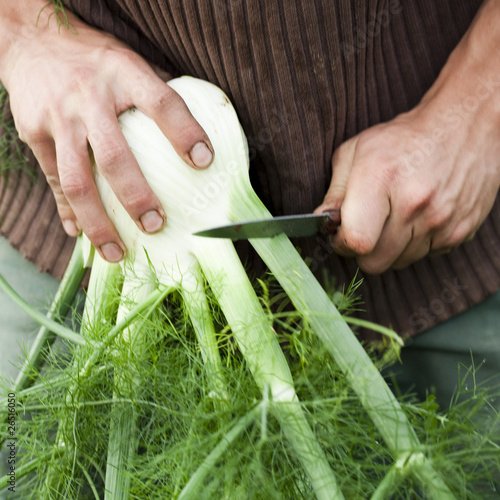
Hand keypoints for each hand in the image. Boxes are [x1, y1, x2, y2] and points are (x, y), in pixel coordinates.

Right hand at [0, 1, 212, 262]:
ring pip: (78, 180)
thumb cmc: (95, 59)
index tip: (205, 162)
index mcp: (123, 74)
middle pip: (115, 156)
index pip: (161, 103)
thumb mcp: (128, 63)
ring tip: (116, 253)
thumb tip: (194, 138)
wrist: (31, 39)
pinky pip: (54, 180)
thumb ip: (155, 96)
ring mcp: (59, 118)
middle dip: (137, 198)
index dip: (184, 133)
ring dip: (98, 223)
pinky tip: (80, 234)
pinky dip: (68, 211)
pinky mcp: (34, 133)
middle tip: (157, 226)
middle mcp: (90, 97)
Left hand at [315, 0, 499, 273]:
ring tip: (392, 218)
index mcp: (381, 178)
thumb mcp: (357, 151)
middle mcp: (414, 203)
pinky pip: (424, 256)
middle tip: (363, 230)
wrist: (465, 126)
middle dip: (362, 251)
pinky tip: (416, 218)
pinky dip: (414, 245)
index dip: (341, 244)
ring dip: (388, 249)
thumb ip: (335, 191)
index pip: (356, 241)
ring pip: (398, 263)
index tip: (340, 234)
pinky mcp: (460, 232)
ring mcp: (441, 221)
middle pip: (374, 263)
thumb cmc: (404, 138)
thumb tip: (322, 222)